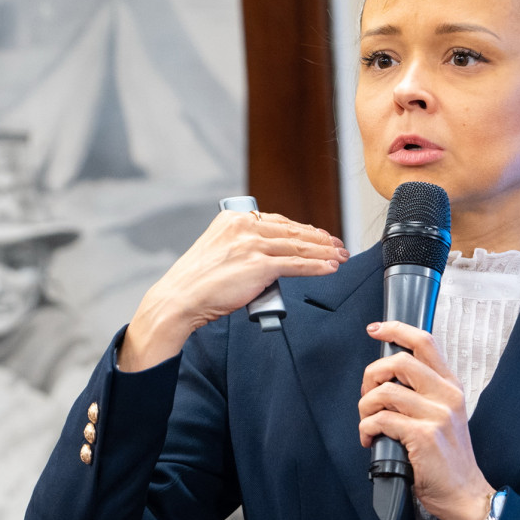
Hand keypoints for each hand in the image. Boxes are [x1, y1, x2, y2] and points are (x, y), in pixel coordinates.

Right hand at [119, 211, 346, 371]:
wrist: (180, 299)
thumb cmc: (195, 283)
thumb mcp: (217, 251)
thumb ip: (242, 247)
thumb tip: (270, 256)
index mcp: (233, 219)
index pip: (278, 221)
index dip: (303, 229)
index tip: (318, 235)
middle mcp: (244, 227)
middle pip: (293, 231)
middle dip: (320, 239)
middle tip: (337, 245)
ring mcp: (253, 245)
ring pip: (299, 247)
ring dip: (325, 252)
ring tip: (340, 256)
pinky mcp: (260, 265)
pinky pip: (297, 264)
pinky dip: (317, 266)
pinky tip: (330, 267)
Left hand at [357, 320, 493, 519]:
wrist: (464, 493)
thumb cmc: (449, 459)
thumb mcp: (445, 416)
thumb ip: (424, 393)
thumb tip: (388, 376)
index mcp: (450, 386)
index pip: (425, 342)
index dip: (396, 329)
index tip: (376, 329)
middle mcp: (446, 395)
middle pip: (399, 361)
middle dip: (371, 375)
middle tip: (368, 394)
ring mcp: (436, 415)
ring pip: (385, 392)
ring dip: (365, 407)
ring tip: (368, 422)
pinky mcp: (424, 435)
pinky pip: (382, 419)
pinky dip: (367, 428)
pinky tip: (369, 438)